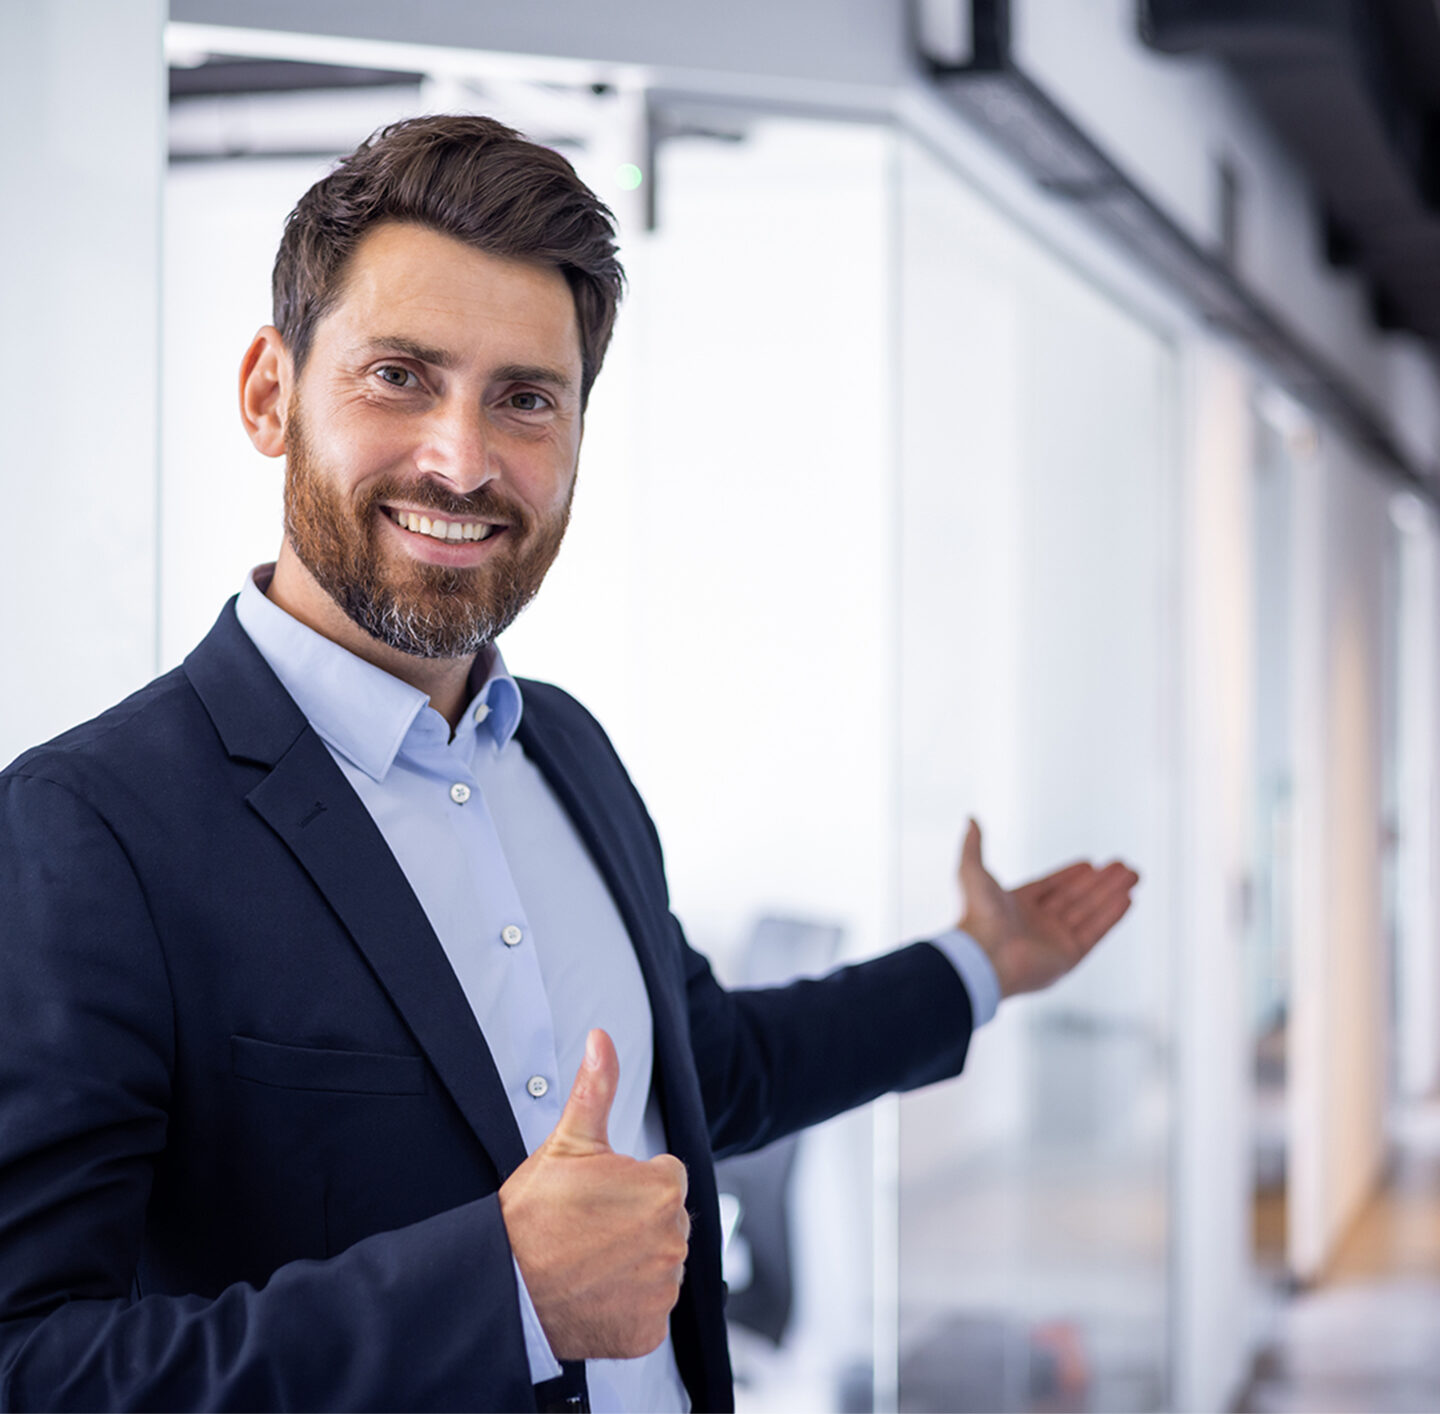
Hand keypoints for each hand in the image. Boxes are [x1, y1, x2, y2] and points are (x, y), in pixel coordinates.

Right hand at [498, 1029, 689, 1360]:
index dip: (631, 1183)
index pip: (666, 1178)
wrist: (504, 1286)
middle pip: (666, 1222)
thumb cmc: (532, 1216)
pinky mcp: (648, 1331)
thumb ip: (596, 1088)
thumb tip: (602, 1040)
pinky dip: (627, 1306)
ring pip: (660, 1265)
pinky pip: (649, 1311)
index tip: (599, 1196)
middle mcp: (673, 1241)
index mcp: (662, 1191)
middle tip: (590, 1228)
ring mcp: (662, 1290)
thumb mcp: (567, 1142)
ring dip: (635, 1263)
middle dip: (637, 1222)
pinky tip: (595, 1292)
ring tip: (589, 1259)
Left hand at [957, 818, 1138, 997]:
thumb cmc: (976, 915)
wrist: (983, 956)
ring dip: (1112, 892)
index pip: (1051, 887)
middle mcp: (1037, 924)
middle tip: (1122, 865)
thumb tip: (970, 819)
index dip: (1070, 875)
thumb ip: (973, 846)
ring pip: (1090, 911)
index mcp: (1016, 907)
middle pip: (1076, 897)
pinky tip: (1128, 897)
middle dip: (1101, 881)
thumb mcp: (971, 871)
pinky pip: (1096, 931)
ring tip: (1133, 875)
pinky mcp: (1069, 956)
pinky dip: (1112, 914)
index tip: (1089, 863)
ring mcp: (1054, 941)